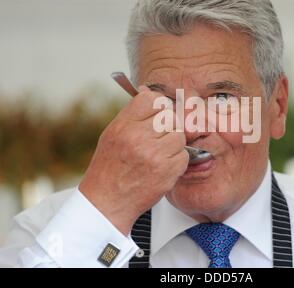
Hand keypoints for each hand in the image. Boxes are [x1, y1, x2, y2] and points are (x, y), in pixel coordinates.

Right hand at [79, 86, 188, 234]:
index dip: (158, 105)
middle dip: (168, 125)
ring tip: (159, 152)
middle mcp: (138, 138)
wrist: (107, 201)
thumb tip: (151, 94)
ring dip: (173, 143)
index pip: (152, 98)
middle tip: (159, 136)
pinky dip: (177, 160)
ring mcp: (154, 156)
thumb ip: (133, 116)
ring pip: (179, 135)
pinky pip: (184, 156)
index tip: (157, 113)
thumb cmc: (109, 167)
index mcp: (124, 126)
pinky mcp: (167, 172)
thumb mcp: (112, 134)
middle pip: (170, 116)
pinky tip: (163, 166)